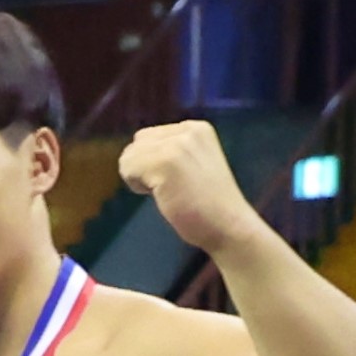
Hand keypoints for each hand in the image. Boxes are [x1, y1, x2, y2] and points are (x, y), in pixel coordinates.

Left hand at [118, 119, 271, 264]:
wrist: (229, 226)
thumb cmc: (206, 205)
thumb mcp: (192, 164)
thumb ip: (169, 151)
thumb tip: (131, 150)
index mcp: (196, 128)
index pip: (147, 137)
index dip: (153, 164)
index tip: (180, 179)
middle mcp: (188, 131)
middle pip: (136, 145)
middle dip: (145, 169)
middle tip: (174, 187)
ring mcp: (177, 144)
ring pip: (128, 157)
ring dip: (141, 179)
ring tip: (171, 190)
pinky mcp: (166, 161)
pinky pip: (127, 168)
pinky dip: (137, 186)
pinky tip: (163, 194)